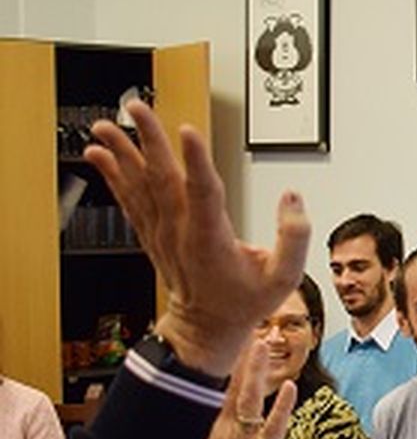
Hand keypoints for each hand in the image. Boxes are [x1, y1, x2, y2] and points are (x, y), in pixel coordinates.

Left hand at [85, 100, 309, 376]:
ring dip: (120, 153)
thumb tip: (293, 200)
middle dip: (148, 140)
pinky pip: (129, 199)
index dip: (197, 162)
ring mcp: (162, 232)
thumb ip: (294, 239)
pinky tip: (100, 154)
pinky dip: (112, 174)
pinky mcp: (152, 233)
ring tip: (105, 125)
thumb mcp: (284, 280)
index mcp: (211, 241)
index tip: (189, 131)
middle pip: (162, 179)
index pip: (203, 194)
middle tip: (137, 108)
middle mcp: (180, 232)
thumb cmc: (242, 303)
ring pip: (139, 185)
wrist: (205, 330)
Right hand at [190, 341, 296, 438]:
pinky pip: (272, 426)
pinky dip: (281, 406)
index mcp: (218, 437)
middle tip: (251, 335)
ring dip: (255, 370)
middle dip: (242, 361)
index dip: (234, 372)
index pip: (226, 396)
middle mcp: (228, 435)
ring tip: (261, 344)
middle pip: (234, 390)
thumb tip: (233, 435)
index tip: (239, 350)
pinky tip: (288, 387)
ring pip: (248, 399)